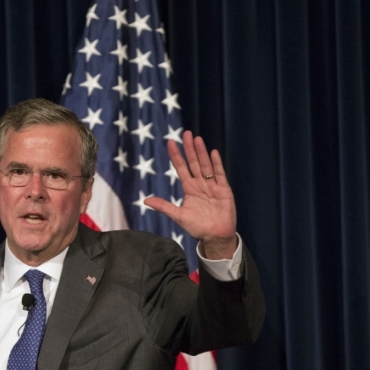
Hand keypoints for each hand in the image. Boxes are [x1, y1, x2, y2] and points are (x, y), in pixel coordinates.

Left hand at [144, 130, 237, 259]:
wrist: (216, 236)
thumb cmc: (198, 227)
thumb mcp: (178, 216)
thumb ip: (164, 206)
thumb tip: (145, 200)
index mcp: (189, 189)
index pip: (181, 168)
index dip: (176, 155)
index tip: (170, 142)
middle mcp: (200, 184)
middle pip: (193, 163)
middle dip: (189, 149)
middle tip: (186, 133)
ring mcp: (212, 186)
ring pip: (205, 165)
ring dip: (201, 152)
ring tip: (196, 139)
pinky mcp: (223, 190)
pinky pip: (219, 174)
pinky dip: (216, 163)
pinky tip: (213, 152)